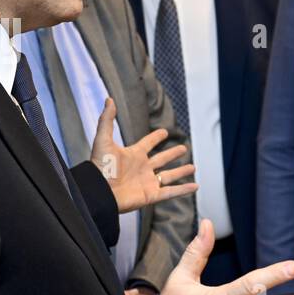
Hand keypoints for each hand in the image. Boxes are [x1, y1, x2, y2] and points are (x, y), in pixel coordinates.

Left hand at [91, 98, 197, 213]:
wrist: (98, 191)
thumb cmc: (99, 166)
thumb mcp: (103, 139)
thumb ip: (107, 120)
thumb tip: (109, 99)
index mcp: (133, 155)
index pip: (148, 143)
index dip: (155, 137)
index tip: (164, 132)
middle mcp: (142, 168)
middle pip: (162, 159)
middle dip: (172, 154)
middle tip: (183, 148)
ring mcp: (148, 182)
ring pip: (169, 176)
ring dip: (181, 171)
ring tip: (193, 167)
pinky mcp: (151, 195)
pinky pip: (171, 192)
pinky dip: (184, 190)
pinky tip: (195, 186)